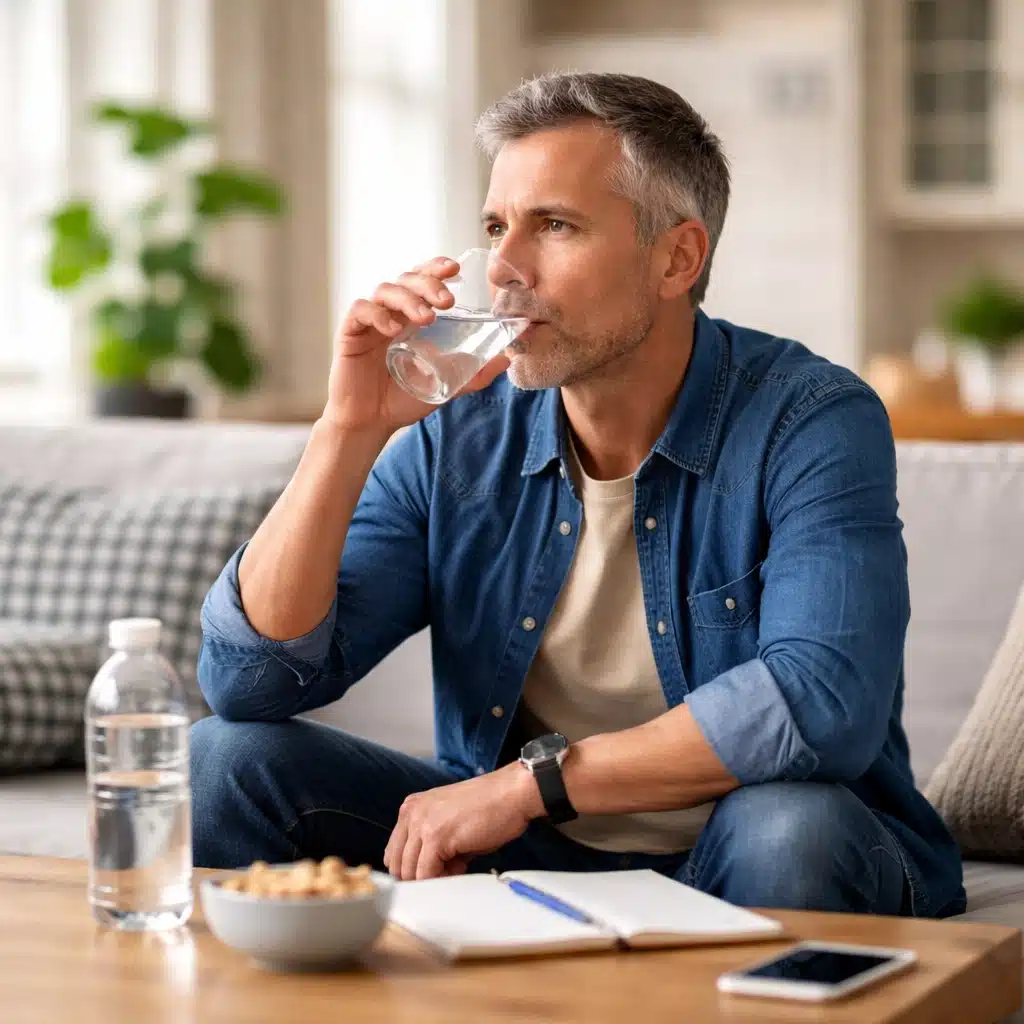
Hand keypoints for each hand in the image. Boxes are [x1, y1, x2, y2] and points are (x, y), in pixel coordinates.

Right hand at [323, 256, 510, 438]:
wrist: (372, 422)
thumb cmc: (404, 399)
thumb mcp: (447, 384)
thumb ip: (474, 373)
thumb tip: (508, 359)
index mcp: (412, 316)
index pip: (423, 280)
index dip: (436, 268)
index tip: (455, 269)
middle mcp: (391, 312)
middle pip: (407, 279)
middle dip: (429, 283)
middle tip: (448, 300)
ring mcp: (370, 321)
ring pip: (385, 290)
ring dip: (408, 299)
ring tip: (427, 317)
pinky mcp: (350, 333)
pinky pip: (360, 310)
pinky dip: (377, 314)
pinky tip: (392, 329)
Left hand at [383, 763, 543, 879]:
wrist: (512, 793)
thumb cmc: (489, 807)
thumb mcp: (451, 822)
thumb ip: (432, 844)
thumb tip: (427, 873)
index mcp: (412, 807)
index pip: (395, 852)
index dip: (413, 869)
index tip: (433, 873)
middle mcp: (411, 812)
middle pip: (398, 864)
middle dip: (420, 877)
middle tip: (448, 872)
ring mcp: (422, 823)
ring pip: (410, 872)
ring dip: (433, 879)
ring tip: (458, 867)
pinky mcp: (436, 836)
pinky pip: (427, 874)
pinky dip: (441, 881)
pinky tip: (461, 868)